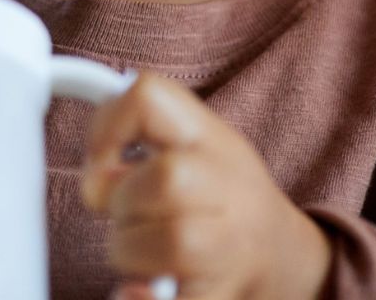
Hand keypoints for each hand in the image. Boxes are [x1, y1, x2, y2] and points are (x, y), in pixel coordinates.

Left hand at [80, 73, 332, 299]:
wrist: (281, 254)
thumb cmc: (218, 196)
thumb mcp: (187, 146)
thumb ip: (137, 141)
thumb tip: (94, 179)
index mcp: (207, 136)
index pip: (149, 96)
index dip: (106, 125)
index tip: (98, 160)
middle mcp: (226, 183)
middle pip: (165, 178)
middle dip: (121, 201)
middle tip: (123, 213)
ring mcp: (231, 243)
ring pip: (174, 241)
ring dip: (130, 251)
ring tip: (134, 251)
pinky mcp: (221, 295)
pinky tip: (142, 292)